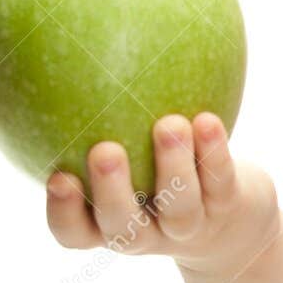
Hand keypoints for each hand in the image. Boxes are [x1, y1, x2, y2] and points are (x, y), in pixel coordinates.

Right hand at [45, 113, 280, 282]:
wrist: (231, 219)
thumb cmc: (153, 174)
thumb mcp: (122, 154)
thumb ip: (94, 123)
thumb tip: (51, 49)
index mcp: (107, 224)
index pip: (73, 232)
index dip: (62, 212)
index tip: (59, 176)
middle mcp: (146, 232)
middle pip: (122, 227)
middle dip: (111, 192)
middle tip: (104, 150)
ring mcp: (189, 226)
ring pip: (179, 207)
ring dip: (173, 166)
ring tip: (169, 124)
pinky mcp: (227, 209)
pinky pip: (220, 182)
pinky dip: (214, 152)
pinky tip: (206, 121)